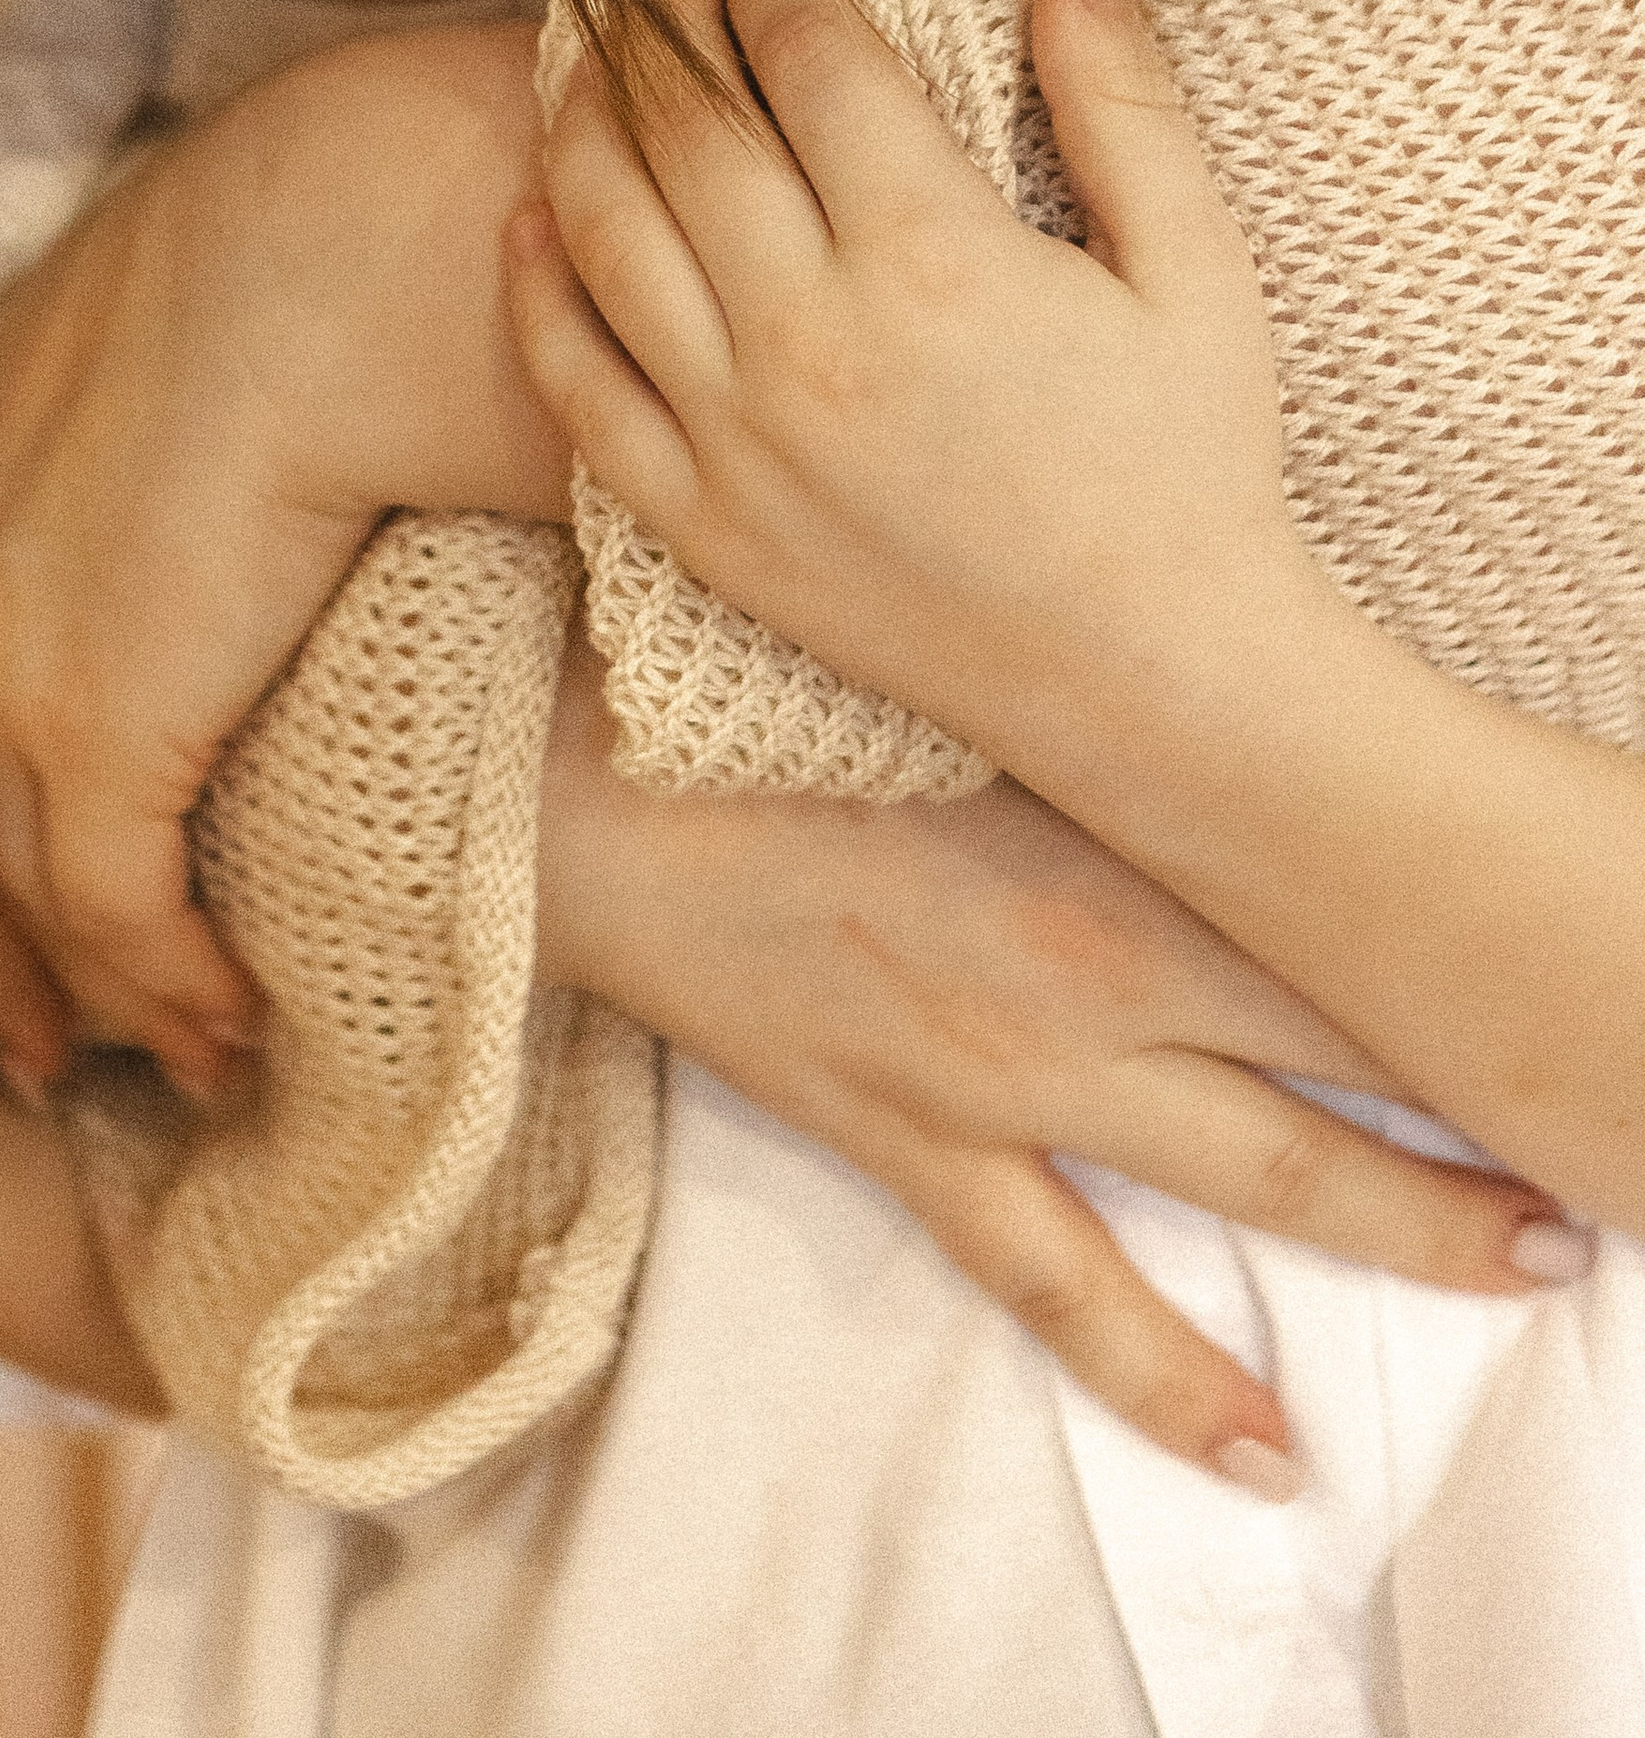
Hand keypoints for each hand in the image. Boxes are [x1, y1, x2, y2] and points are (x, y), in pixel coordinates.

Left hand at [0, 19, 564, 1083]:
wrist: (326, 245)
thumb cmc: (305, 252)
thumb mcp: (174, 326)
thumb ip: (154, 404)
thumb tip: (218, 429)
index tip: (12, 872)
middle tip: (36, 1036)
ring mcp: (7, 653)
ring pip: (22, 877)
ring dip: (92, 987)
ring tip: (162, 1059)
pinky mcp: (98, 718)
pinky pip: (115, 903)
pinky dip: (170, 978)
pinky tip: (233, 1020)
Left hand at [514, 0, 1321, 775]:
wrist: (1151, 681)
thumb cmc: (1190, 465)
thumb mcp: (1197, 270)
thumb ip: (1125, 102)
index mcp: (938, 260)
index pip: (810, 60)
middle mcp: (815, 342)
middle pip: (689, 127)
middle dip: (660, 22)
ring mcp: (742, 441)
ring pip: (610, 234)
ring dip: (584, 125)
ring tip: (590, 63)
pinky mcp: (703, 525)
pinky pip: (579, 387)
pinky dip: (539, 291)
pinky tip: (531, 216)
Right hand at [538, 640, 1584, 1491]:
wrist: (573, 781)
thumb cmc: (756, 686)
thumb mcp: (949, 661)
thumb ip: (1089, 679)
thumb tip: (1212, 668)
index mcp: (1105, 825)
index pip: (1337, 892)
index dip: (1462, 932)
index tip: (1573, 953)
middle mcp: (1093, 964)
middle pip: (1345, 1044)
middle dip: (1487, 1092)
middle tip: (1616, 1134)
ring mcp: (1010, 1072)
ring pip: (1259, 1170)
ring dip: (1409, 1223)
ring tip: (1538, 1263)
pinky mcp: (918, 1143)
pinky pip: (1067, 1286)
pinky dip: (1171, 1376)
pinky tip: (1269, 1453)